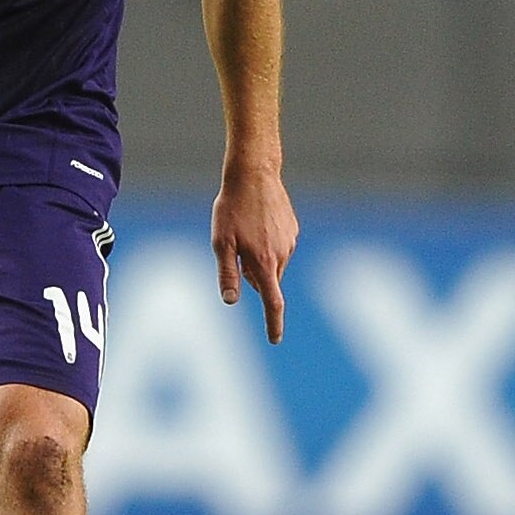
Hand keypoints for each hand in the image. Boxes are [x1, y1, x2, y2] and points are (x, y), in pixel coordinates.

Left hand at [211, 163, 298, 343]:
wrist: (254, 175)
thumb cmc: (232, 208)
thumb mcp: (221, 242)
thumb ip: (227, 274)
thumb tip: (231, 301)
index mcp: (264, 262)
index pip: (273, 302)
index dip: (273, 323)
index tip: (275, 339)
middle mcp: (282, 255)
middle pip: (266, 282)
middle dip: (251, 277)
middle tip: (234, 251)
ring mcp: (290, 242)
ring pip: (273, 265)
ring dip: (258, 260)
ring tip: (244, 232)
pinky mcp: (293, 230)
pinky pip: (279, 248)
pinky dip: (267, 245)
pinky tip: (256, 224)